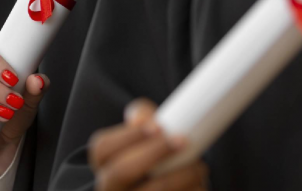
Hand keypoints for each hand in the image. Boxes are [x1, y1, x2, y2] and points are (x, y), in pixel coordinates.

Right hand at [89, 99, 208, 190]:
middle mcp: (108, 188)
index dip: (129, 135)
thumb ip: (141, 117)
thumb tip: (143, 118)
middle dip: (155, 153)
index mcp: (103, 164)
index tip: (157, 126)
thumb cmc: (153, 158)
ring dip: (181, 176)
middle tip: (183, 140)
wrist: (158, 190)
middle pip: (121, 171)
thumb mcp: (142, 137)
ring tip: (199, 167)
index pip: (103, 148)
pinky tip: (198, 186)